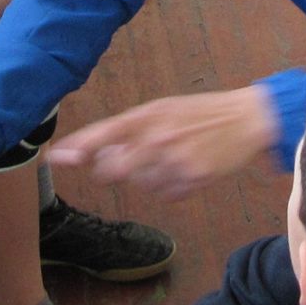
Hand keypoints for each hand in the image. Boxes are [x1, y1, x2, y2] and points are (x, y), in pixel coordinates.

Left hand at [50, 86, 279, 200]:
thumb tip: (97, 152)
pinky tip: (188, 168)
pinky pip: (166, 194)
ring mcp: (175, 160)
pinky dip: (172, 188)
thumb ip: (131, 129)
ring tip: (174, 158)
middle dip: (116, 171)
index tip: (57, 159)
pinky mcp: (193, 179)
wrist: (248, 118)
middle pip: (115, 170)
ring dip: (150, 178)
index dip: (78, 148)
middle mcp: (158, 138)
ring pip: (142, 185)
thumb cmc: (201, 113)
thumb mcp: (164, 109)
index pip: (104, 133)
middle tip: (134, 161)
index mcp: (148, 116)